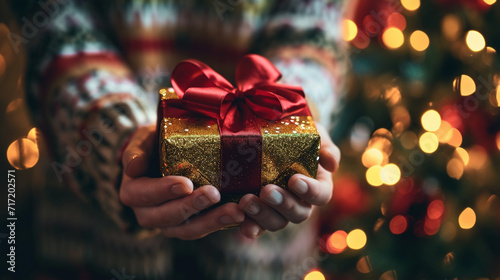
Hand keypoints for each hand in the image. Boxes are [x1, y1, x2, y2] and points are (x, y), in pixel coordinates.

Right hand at [120, 125, 244, 239]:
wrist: (166, 153)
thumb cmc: (153, 143)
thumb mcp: (142, 139)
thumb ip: (137, 150)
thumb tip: (132, 167)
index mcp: (132, 191)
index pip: (142, 195)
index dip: (162, 191)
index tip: (185, 183)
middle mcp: (147, 213)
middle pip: (166, 217)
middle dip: (190, 207)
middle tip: (213, 194)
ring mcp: (168, 223)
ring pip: (187, 230)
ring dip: (212, 222)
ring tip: (235, 212)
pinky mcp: (188, 225)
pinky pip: (202, 229)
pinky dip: (220, 224)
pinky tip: (240, 215)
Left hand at [238, 123, 339, 237]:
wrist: (270, 131)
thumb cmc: (296, 134)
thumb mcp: (312, 133)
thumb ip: (324, 144)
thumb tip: (332, 164)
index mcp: (317, 185)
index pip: (321, 196)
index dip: (310, 191)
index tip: (294, 180)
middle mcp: (300, 202)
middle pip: (298, 214)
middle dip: (282, 204)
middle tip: (266, 191)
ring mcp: (279, 211)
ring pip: (277, 223)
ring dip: (262, 215)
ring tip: (246, 201)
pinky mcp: (258, 215)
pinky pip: (256, 227)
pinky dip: (249, 226)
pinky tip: (239, 218)